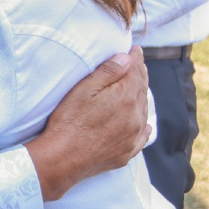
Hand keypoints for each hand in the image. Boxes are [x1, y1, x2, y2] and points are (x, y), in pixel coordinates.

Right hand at [24, 46, 150, 200]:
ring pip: (144, 112)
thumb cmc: (69, 120)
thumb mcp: (84, 89)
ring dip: (141, 98)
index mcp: (126, 97)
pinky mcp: (127, 152)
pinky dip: (144, 126)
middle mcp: (136, 117)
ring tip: (137, 89)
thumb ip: (108, 72)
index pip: (136, 72)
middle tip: (137, 65)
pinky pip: (143, 136)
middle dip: (140, 76)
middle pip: (142, 90)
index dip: (135, 59)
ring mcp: (133, 136)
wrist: (63, 158)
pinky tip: (144, 125)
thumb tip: (127, 58)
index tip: (136, 50)